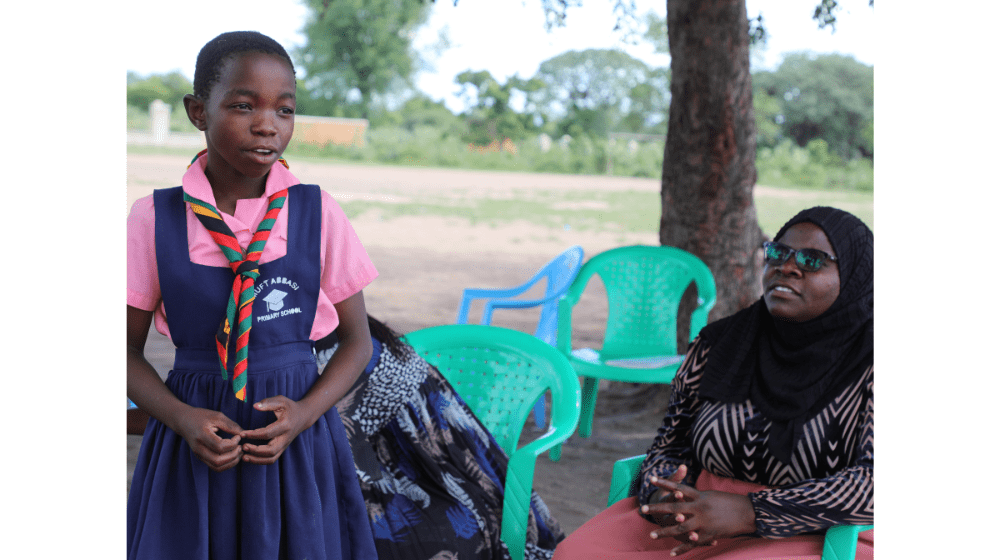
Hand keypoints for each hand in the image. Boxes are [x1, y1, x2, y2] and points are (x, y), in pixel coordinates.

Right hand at [174, 406, 243, 471]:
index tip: (238, 436)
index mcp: (202, 435)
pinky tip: (232, 455)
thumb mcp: (217, 416)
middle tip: (240, 447)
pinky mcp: (201, 458)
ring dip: (231, 462)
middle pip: (218, 461)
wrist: (183, 421)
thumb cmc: (201, 416)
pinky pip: (215, 467)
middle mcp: (199, 448)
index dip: (233, 444)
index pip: (219, 447)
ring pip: (217, 467)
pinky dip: (226, 464)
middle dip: (233, 456)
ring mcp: (199, 455)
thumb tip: (244, 434)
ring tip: (238, 452)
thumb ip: (231, 425)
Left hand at [239, 396, 311, 464]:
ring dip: (257, 459)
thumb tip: (255, 406)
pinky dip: (260, 461)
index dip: (253, 435)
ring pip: (271, 458)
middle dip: (255, 451)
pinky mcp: (282, 448)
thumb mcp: (281, 401)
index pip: (268, 433)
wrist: (304, 417)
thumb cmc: (290, 407)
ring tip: (244, 456)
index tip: (242, 433)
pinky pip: (272, 459)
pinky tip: (250, 457)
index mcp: (285, 425)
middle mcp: (285, 438)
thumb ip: (268, 403)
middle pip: (271, 451)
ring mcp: (284, 445)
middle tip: (242, 446)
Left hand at [641, 476, 755, 555]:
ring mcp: (704, 522)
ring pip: (680, 528)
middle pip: (674, 507)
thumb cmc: (731, 502)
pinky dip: (682, 549)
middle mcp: (699, 508)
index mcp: (700, 496)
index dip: (664, 483)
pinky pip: (692, 543)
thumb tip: (685, 493)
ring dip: (665, 532)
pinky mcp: (709, 534)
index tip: (651, 479)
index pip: (678, 487)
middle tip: (643, 509)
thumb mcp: (712, 495)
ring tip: (652, 535)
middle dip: (657, 509)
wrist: (748, 512)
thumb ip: (697, 496)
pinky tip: (671, 553)